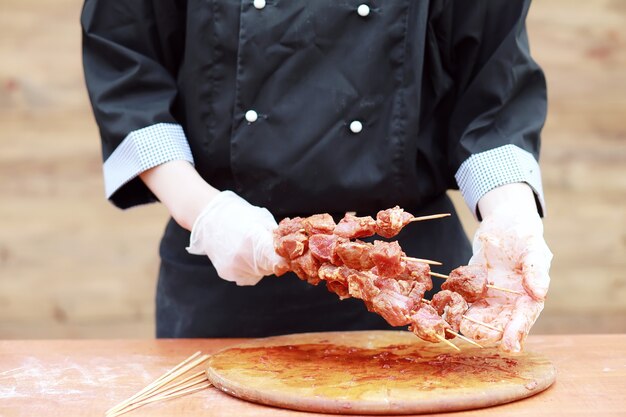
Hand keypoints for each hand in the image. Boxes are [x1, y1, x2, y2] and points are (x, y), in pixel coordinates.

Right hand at [186, 191, 287, 285]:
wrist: (209, 218)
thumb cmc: (238, 215)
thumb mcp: (261, 220)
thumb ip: (274, 237)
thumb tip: (290, 249)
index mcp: (253, 239)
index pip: (277, 261)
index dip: (284, 261)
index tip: (288, 259)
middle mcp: (242, 256)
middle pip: (270, 268)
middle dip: (273, 261)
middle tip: (269, 249)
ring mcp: (233, 266)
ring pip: (260, 274)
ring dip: (262, 265)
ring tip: (252, 250)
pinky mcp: (226, 273)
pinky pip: (247, 277)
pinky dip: (250, 269)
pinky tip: (244, 257)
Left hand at [460, 184, 551, 352]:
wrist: (503, 223)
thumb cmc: (523, 235)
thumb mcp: (533, 249)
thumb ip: (536, 270)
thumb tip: (540, 293)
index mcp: (529, 296)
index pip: (524, 318)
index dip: (516, 333)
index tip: (509, 347)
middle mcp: (509, 302)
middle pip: (500, 325)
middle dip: (488, 333)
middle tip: (473, 335)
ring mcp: (490, 298)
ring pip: (480, 318)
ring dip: (469, 324)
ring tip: (457, 324)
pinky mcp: (473, 290)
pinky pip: (464, 303)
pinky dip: (456, 307)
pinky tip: (446, 308)